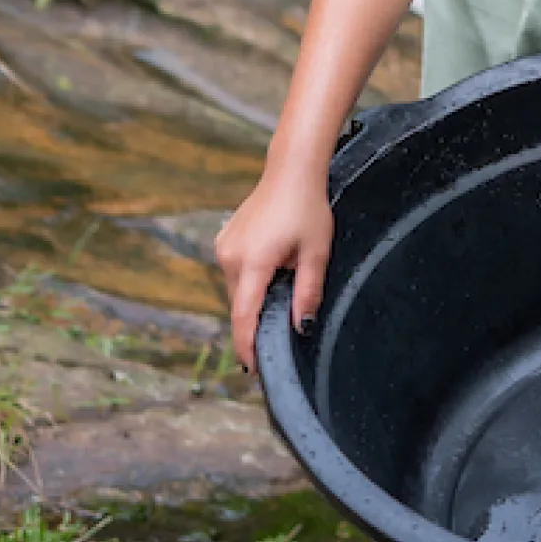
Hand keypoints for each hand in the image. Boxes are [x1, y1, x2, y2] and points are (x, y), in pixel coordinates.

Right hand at [214, 163, 335, 372]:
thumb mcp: (316, 253)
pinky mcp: (224, 241)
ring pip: (237, 292)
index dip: (247, 345)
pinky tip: (272, 274)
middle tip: (278, 336)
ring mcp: (224, 247)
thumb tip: (302, 328)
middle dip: (256, 324)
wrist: (290, 171)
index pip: (245, 315)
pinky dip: (250, 285)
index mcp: (253, 261)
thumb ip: (308, 293)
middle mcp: (230, 256)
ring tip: (281, 292)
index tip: (252, 369)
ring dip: (254, 301)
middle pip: (240, 306)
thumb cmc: (307, 208)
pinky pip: (235, 275)